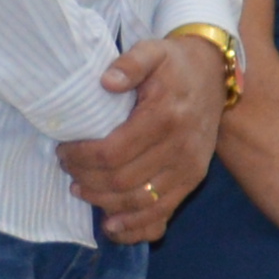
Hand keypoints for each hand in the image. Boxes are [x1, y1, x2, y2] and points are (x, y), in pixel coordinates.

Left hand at [56, 31, 228, 245]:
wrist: (214, 75)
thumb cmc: (175, 65)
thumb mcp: (153, 51)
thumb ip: (130, 63)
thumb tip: (106, 81)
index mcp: (164, 118)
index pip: (113, 153)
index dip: (82, 158)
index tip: (63, 151)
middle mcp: (180, 149)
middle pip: (122, 182)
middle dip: (87, 180)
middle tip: (69, 171)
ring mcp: (189, 169)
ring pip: (140, 203)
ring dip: (105, 203)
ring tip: (81, 190)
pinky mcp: (193, 181)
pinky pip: (163, 214)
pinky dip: (136, 227)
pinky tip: (113, 226)